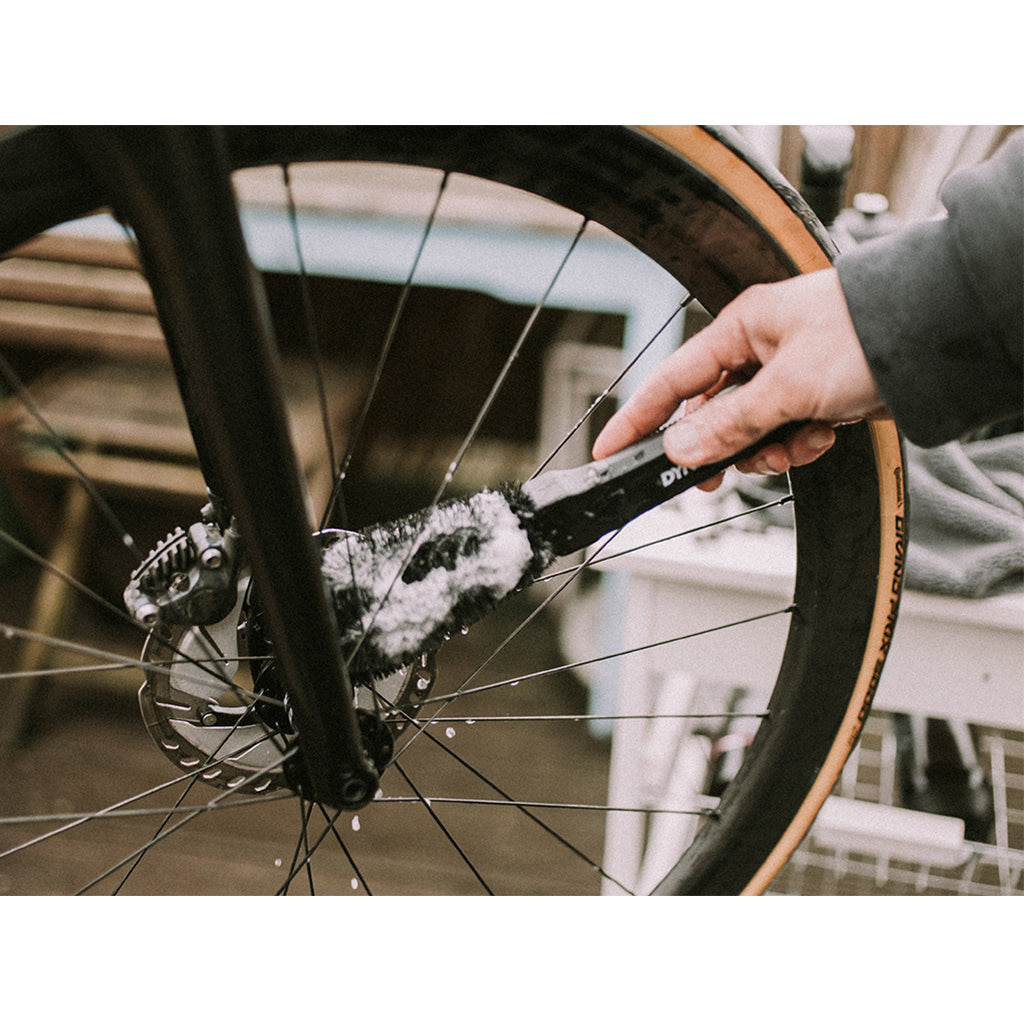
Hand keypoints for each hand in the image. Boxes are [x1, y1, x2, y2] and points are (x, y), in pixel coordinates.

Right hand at [592, 269, 889, 482]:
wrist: (937, 337)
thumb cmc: (865, 334)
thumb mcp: (787, 385)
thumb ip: (730, 422)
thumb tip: (680, 450)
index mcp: (740, 330)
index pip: (672, 380)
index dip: (638, 417)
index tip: (610, 449)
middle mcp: (758, 350)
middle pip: (712, 413)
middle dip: (721, 446)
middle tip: (717, 477)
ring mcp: (786, 375)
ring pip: (749, 430)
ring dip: (767, 448)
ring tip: (796, 443)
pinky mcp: (812, 396)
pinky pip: (785, 432)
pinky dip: (799, 443)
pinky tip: (823, 435)